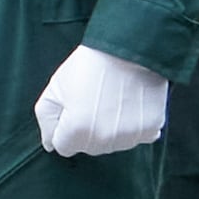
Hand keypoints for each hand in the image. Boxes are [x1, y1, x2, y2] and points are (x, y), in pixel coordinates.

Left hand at [32, 45, 168, 156]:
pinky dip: (133, 126)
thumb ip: (47, 120)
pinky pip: (137, 137)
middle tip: (92, 102)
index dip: (65, 127)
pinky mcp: (151, 129)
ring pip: (113, 144)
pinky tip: (129, 106)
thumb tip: (51, 145)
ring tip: (111, 102)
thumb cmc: (88, 67)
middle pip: (89, 147)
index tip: (72, 109)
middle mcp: (104, 139)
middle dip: (86, 130)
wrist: (128, 50)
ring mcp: (129, 136)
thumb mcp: (55, 88)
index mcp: (76, 130)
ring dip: (109, 130)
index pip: (64, 147)